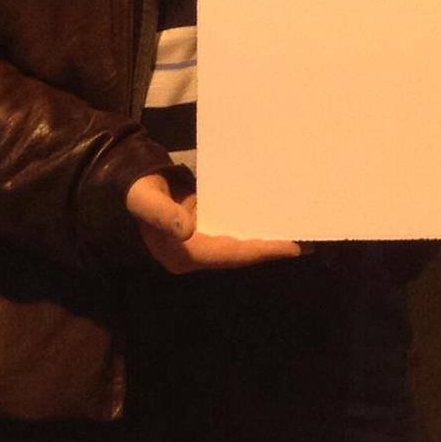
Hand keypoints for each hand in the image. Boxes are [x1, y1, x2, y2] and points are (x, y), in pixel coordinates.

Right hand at [126, 172, 303, 272]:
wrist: (130, 186)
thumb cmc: (138, 191)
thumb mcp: (145, 199)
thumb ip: (162, 213)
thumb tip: (187, 230)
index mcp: (183, 254)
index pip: (230, 255)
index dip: (261, 251)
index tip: (292, 247)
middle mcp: (196, 255)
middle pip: (241, 254)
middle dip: (272, 248)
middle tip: (309, 241)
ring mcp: (203, 245)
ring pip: (242, 246)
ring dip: (268, 239)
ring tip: (302, 232)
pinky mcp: (208, 232)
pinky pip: (237, 233)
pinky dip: (257, 227)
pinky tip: (278, 218)